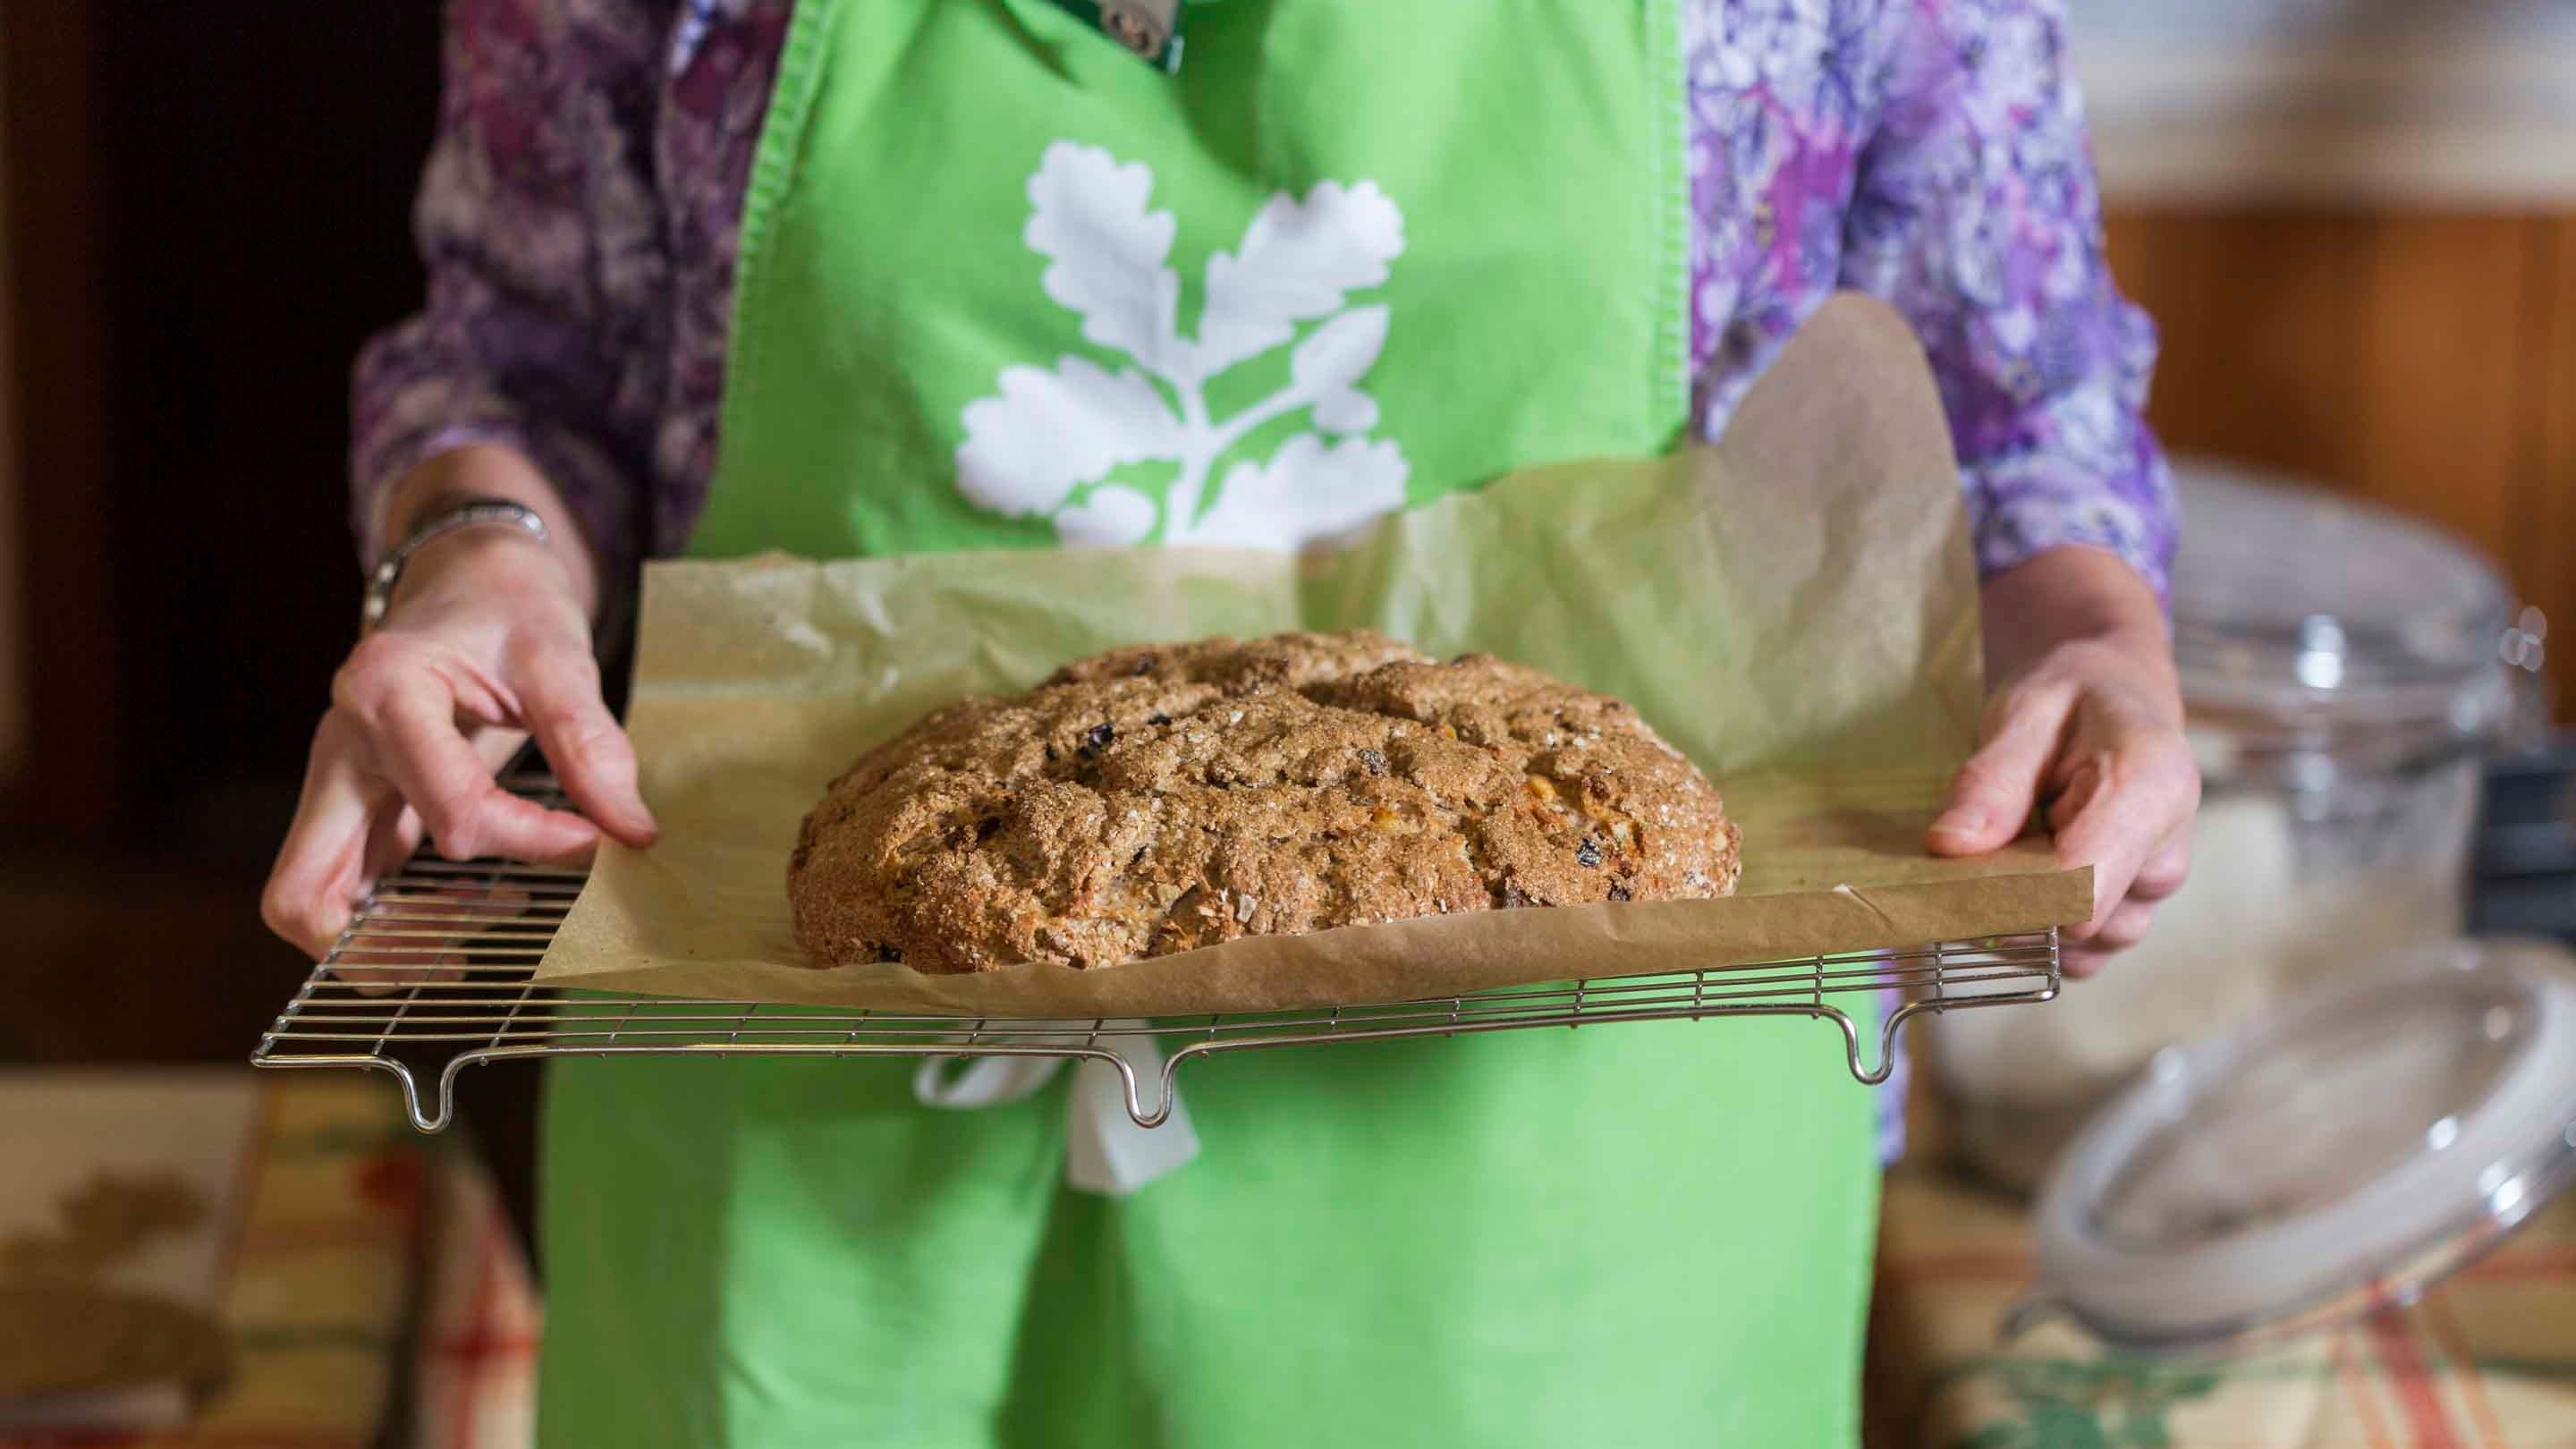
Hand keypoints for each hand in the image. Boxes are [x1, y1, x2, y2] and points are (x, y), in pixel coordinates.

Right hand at [262, 452, 655, 960]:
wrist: (469, 577)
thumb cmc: (508, 607)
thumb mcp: (560, 657)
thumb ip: (593, 745)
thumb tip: (633, 833)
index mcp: (385, 692)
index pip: (453, 814)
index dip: (531, 842)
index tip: (598, 841)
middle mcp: (338, 747)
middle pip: (306, 891)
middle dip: (391, 940)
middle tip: (477, 942)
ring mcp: (335, 784)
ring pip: (310, 902)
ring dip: (386, 940)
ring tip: (477, 930)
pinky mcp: (352, 807)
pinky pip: (346, 889)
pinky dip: (395, 919)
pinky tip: (469, 905)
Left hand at [1926, 547, 2199, 976]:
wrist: (2116, 698)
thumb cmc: (2073, 698)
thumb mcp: (2025, 711)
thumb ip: (1992, 779)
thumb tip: (1949, 847)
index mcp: (2152, 788)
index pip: (2084, 884)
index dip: (2013, 895)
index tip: (1960, 875)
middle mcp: (2165, 853)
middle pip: (2081, 926)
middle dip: (2013, 903)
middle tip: (1976, 847)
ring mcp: (2150, 893)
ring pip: (2080, 951)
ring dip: (2025, 919)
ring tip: (2006, 850)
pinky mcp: (2128, 914)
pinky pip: (2078, 956)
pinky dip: (2037, 935)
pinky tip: (2016, 882)